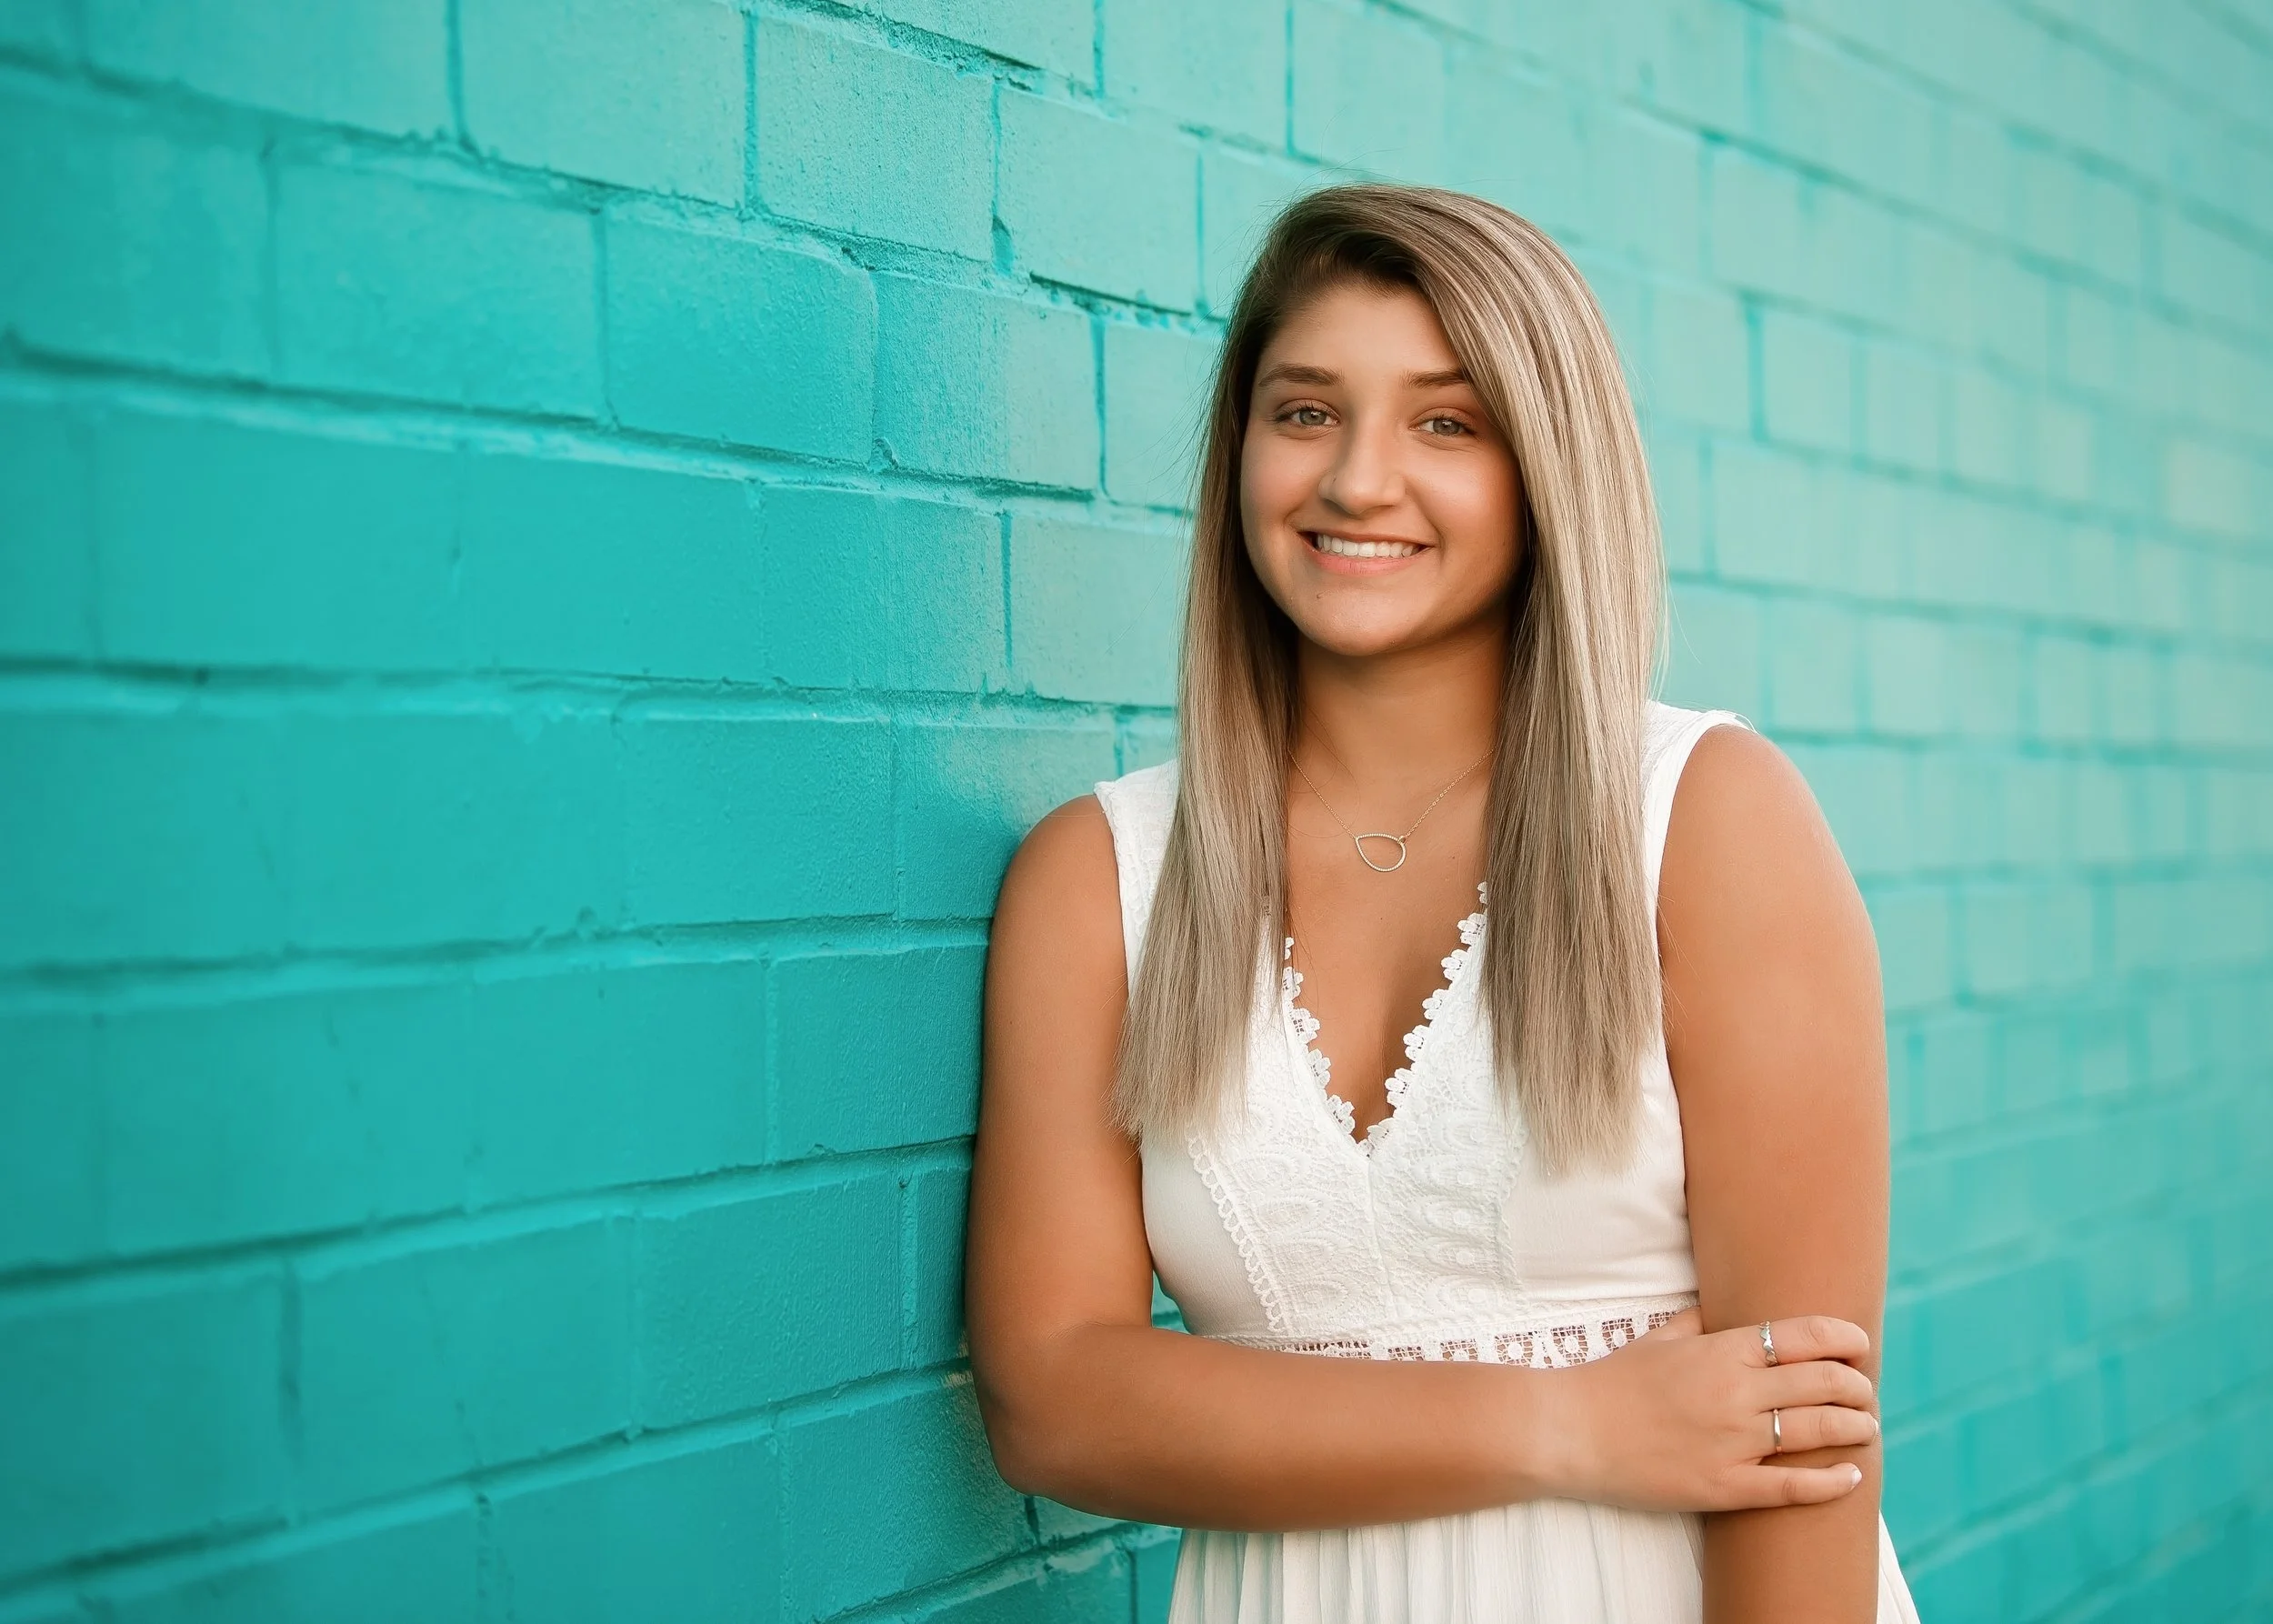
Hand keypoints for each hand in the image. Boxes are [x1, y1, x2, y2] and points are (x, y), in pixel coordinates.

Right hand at [1548, 1310, 1878, 1510]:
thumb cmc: (1612, 1381)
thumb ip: (1701, 1321)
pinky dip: (1830, 1481)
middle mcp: (1734, 1393)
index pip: (1801, 1336)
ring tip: (1867, 1427)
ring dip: (1854, 1426)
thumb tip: (1732, 1310)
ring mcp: (1732, 1442)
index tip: (1859, 1344)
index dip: (1841, 1337)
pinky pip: (1791, 1487)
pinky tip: (1852, 1475)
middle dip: (1856, 1385)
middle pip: (1821, 1382)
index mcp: (1719, 1351)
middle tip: (1865, 1390)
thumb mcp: (1658, 1337)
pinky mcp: (1723, 1486)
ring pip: (1816, 1430)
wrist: (1570, 1430)